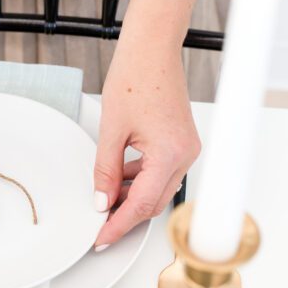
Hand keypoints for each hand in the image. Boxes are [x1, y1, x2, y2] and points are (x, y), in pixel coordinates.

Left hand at [93, 35, 199, 246]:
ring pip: (159, 188)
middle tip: (100, 226)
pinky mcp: (182, 141)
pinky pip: (163, 171)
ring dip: (133, 197)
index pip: (143, 205)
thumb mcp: (111, 130)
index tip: (101, 238)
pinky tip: (121, 177)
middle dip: (126, 215)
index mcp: (169, 154)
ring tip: (105, 200)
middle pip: (154, 202)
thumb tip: (101, 201)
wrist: (152, 48)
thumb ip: (105, 171)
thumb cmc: (135, 77)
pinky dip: (142, 179)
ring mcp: (187, 148)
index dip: (119, 225)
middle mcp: (185, 155)